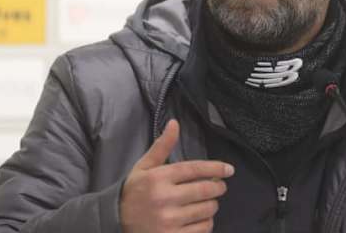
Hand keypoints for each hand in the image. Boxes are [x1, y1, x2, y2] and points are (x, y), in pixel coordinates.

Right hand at [120, 120, 234, 232]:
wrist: (117, 222)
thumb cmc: (134, 192)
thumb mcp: (144, 167)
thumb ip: (162, 146)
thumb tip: (175, 123)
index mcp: (158, 178)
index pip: (194, 169)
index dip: (215, 168)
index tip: (229, 170)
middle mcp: (164, 198)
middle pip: (205, 190)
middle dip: (218, 187)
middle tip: (219, 186)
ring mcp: (169, 220)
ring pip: (207, 210)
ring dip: (212, 205)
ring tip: (208, 202)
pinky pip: (203, 228)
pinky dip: (207, 222)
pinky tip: (201, 218)